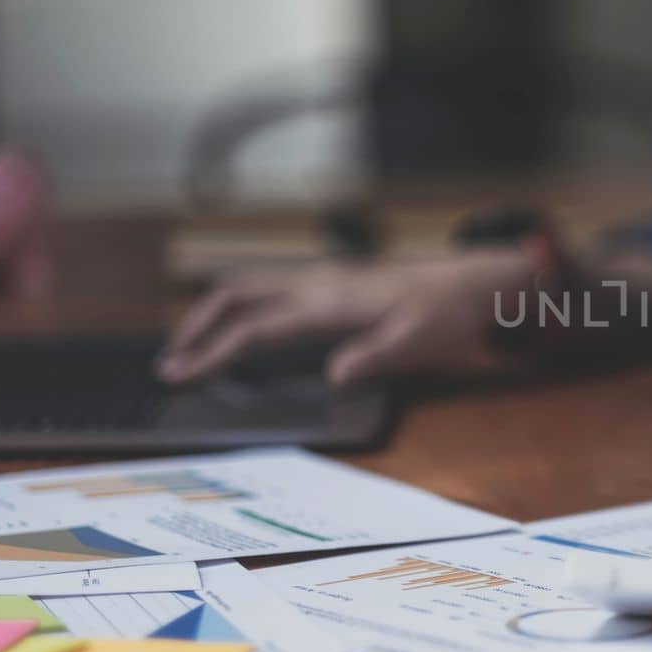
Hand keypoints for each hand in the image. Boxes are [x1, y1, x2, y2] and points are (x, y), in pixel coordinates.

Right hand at [157, 249, 535, 385]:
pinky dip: (244, 304)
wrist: (478, 281)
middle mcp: (320, 282)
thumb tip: (333, 375)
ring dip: (217, 311)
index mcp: (330, 302)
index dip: (213, 352)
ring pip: (253, 284)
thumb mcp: (417, 342)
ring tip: (196, 344)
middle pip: (237, 293)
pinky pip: (275, 286)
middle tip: (172, 361)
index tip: (180, 374)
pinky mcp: (337, 280)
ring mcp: (327, 277)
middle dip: (197, 325)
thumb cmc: (450, 314)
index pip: (255, 327)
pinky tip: (249, 325)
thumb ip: (374, 357)